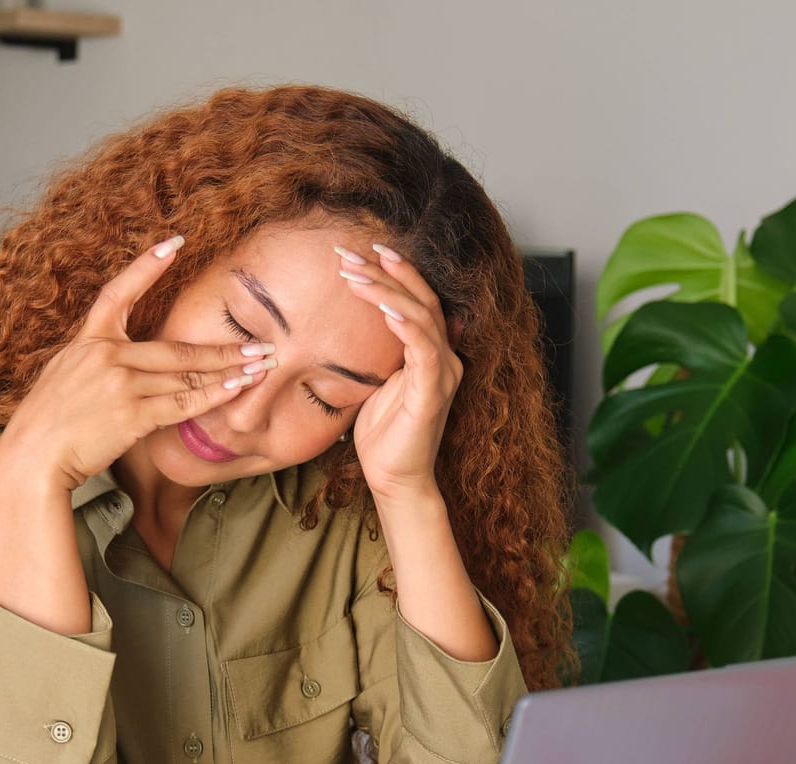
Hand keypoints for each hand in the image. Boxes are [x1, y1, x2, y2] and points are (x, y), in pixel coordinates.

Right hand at [0, 236, 277, 490]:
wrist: (30, 457)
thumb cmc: (46, 423)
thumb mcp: (64, 376)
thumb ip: (95, 362)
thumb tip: (122, 359)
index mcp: (87, 342)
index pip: (119, 293)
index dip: (146, 266)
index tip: (174, 243)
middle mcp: (106, 356)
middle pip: (177, 349)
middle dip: (223, 349)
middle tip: (260, 344)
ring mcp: (120, 384)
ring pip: (185, 376)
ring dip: (228, 372)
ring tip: (260, 367)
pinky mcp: (130, 415)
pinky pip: (182, 404)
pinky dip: (213, 397)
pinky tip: (237, 389)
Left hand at [340, 243, 461, 504]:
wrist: (394, 480)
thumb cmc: (382, 435)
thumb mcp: (373, 382)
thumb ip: (376, 352)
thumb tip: (352, 324)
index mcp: (431, 354)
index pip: (418, 301)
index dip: (395, 274)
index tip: (363, 252)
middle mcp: (444, 358)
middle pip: (421, 300)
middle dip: (387, 272)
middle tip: (352, 253)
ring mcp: (442, 374)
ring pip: (422, 318)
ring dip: (388, 292)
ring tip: (356, 275)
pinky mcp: (434, 393)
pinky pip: (423, 350)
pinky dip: (405, 326)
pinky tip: (384, 309)